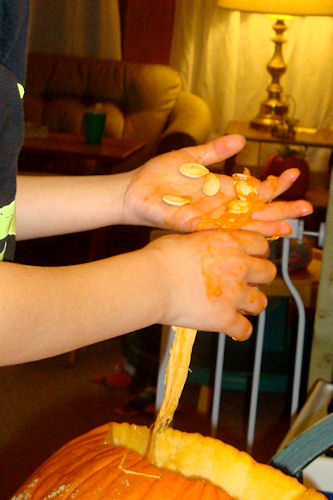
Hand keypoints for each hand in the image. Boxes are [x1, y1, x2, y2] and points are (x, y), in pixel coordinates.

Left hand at [123, 135, 312, 236]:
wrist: (134, 190)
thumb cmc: (160, 176)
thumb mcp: (190, 156)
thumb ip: (215, 150)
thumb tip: (241, 140)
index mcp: (218, 189)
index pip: (253, 190)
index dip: (274, 185)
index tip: (295, 176)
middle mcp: (216, 206)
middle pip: (254, 210)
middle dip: (280, 208)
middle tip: (306, 208)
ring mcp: (205, 217)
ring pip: (240, 224)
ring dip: (264, 225)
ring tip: (288, 225)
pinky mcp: (190, 224)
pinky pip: (216, 229)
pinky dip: (233, 231)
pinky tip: (251, 233)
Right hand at [148, 229, 275, 339]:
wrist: (151, 281)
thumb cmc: (161, 258)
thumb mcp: (188, 237)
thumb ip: (207, 242)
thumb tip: (206, 246)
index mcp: (230, 243)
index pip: (262, 245)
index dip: (257, 253)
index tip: (251, 259)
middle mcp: (238, 267)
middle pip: (269, 273)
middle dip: (260, 278)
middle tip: (246, 283)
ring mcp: (234, 294)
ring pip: (261, 303)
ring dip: (251, 304)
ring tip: (238, 306)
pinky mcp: (224, 318)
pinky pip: (244, 330)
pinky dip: (239, 331)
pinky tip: (231, 328)